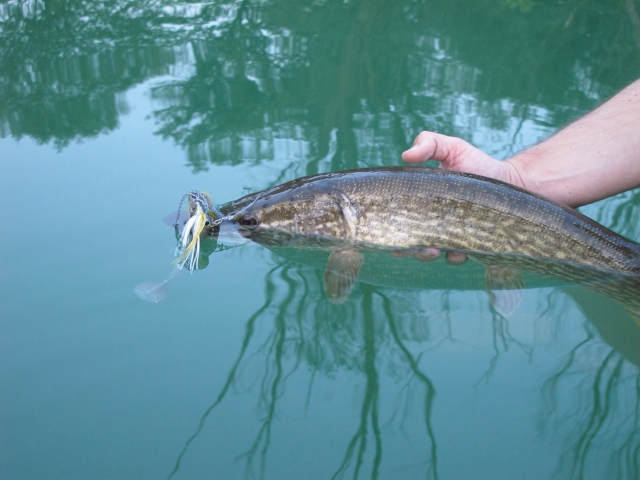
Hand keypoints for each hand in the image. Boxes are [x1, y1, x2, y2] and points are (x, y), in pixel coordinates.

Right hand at [400, 131, 519, 264]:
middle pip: (408, 243)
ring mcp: (449, 237)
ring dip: (426, 255)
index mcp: (420, 203)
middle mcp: (431, 223)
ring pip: (430, 253)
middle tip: (408, 245)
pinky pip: (457, 257)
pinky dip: (455, 256)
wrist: (512, 180)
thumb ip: (429, 143)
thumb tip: (405, 155)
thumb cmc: (478, 163)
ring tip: (431, 250)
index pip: (398, 218)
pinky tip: (457, 250)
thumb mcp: (452, 147)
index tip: (386, 228)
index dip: (388, 227)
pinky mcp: (468, 246)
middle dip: (404, 249)